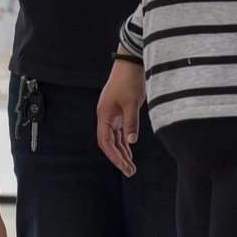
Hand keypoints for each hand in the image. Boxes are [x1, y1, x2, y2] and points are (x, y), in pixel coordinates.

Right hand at [96, 58, 144, 177]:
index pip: (105, 141)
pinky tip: (130, 151)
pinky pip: (120, 131)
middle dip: (119, 158)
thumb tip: (131, 141)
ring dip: (122, 152)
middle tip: (130, 172)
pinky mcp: (120, 112)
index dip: (113, 156)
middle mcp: (106, 117)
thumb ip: (131, 123)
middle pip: (109, 142)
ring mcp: (112, 115)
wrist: (130, 64)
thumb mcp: (132, 103)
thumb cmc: (129, 81)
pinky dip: (125, 142)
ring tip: (131, 166)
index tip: (124, 167)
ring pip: (115, 138)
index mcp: (104, 115)